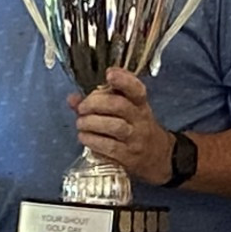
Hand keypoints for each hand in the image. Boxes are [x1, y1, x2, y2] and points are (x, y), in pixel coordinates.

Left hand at [69, 67, 173, 185]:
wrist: (158, 157)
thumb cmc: (136, 129)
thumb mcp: (125, 111)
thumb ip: (99, 102)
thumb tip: (73, 98)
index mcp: (140, 104)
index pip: (136, 89)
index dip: (124, 79)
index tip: (109, 74)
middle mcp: (140, 119)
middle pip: (120, 105)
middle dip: (95, 103)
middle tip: (82, 108)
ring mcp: (136, 139)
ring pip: (114, 126)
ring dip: (91, 123)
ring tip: (81, 124)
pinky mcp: (129, 157)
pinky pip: (110, 147)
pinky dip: (93, 141)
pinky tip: (85, 137)